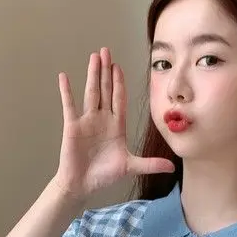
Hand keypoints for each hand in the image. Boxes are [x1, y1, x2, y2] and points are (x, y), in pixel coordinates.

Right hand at [54, 47, 174, 201]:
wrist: (82, 185)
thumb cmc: (104, 175)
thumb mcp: (130, 167)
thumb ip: (150, 164)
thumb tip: (172, 167)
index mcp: (116, 126)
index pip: (119, 99)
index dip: (119, 83)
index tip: (119, 67)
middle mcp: (102, 119)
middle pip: (105, 90)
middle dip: (106, 71)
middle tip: (107, 51)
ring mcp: (87, 121)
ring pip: (91, 93)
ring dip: (92, 75)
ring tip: (94, 57)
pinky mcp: (73, 126)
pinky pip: (69, 105)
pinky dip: (66, 91)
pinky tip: (64, 77)